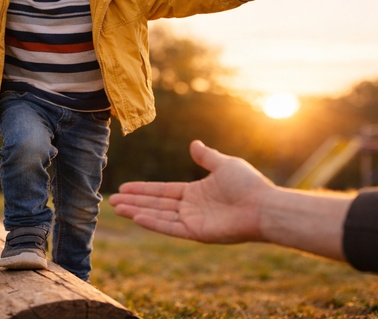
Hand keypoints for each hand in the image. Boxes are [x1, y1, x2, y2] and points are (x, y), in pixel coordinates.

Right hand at [109, 140, 273, 243]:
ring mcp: (192, 221)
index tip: (125, 188)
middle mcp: (191, 208)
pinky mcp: (196, 233)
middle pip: (156, 204)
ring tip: (116, 208)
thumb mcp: (224, 164)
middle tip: (112, 201)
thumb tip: (194, 143)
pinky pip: (169, 227)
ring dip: (137, 212)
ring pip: (158, 216)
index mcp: (195, 193)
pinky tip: (136, 216)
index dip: (143, 189)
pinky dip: (152, 222)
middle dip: (134, 202)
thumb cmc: (248, 185)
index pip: (163, 191)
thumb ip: (206, 156)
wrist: (264, 206)